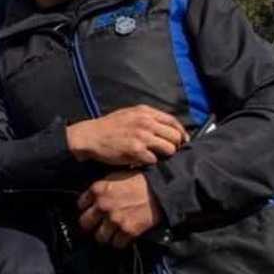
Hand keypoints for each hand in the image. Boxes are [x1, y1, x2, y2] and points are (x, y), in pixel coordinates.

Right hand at [65, 105, 187, 165]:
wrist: (90, 136)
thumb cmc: (108, 127)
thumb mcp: (129, 114)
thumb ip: (147, 117)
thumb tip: (164, 126)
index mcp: (145, 112)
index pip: (173, 121)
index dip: (181, 132)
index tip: (183, 140)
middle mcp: (146, 122)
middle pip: (175, 136)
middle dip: (175, 145)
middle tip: (169, 152)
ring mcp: (142, 136)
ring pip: (169, 149)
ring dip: (165, 155)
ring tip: (157, 157)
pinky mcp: (136, 151)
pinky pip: (154, 159)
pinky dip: (150, 162)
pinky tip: (143, 161)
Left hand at [78, 170, 164, 247]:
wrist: (160, 190)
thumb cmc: (138, 180)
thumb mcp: (115, 176)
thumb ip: (100, 188)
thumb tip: (91, 198)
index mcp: (98, 189)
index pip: (80, 205)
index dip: (86, 209)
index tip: (91, 211)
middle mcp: (103, 205)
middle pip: (84, 223)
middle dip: (90, 225)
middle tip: (97, 225)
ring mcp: (115, 219)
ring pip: (99, 237)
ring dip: (104, 236)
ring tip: (110, 234)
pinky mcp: (128, 230)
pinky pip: (116, 244)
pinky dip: (119, 242)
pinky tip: (122, 237)